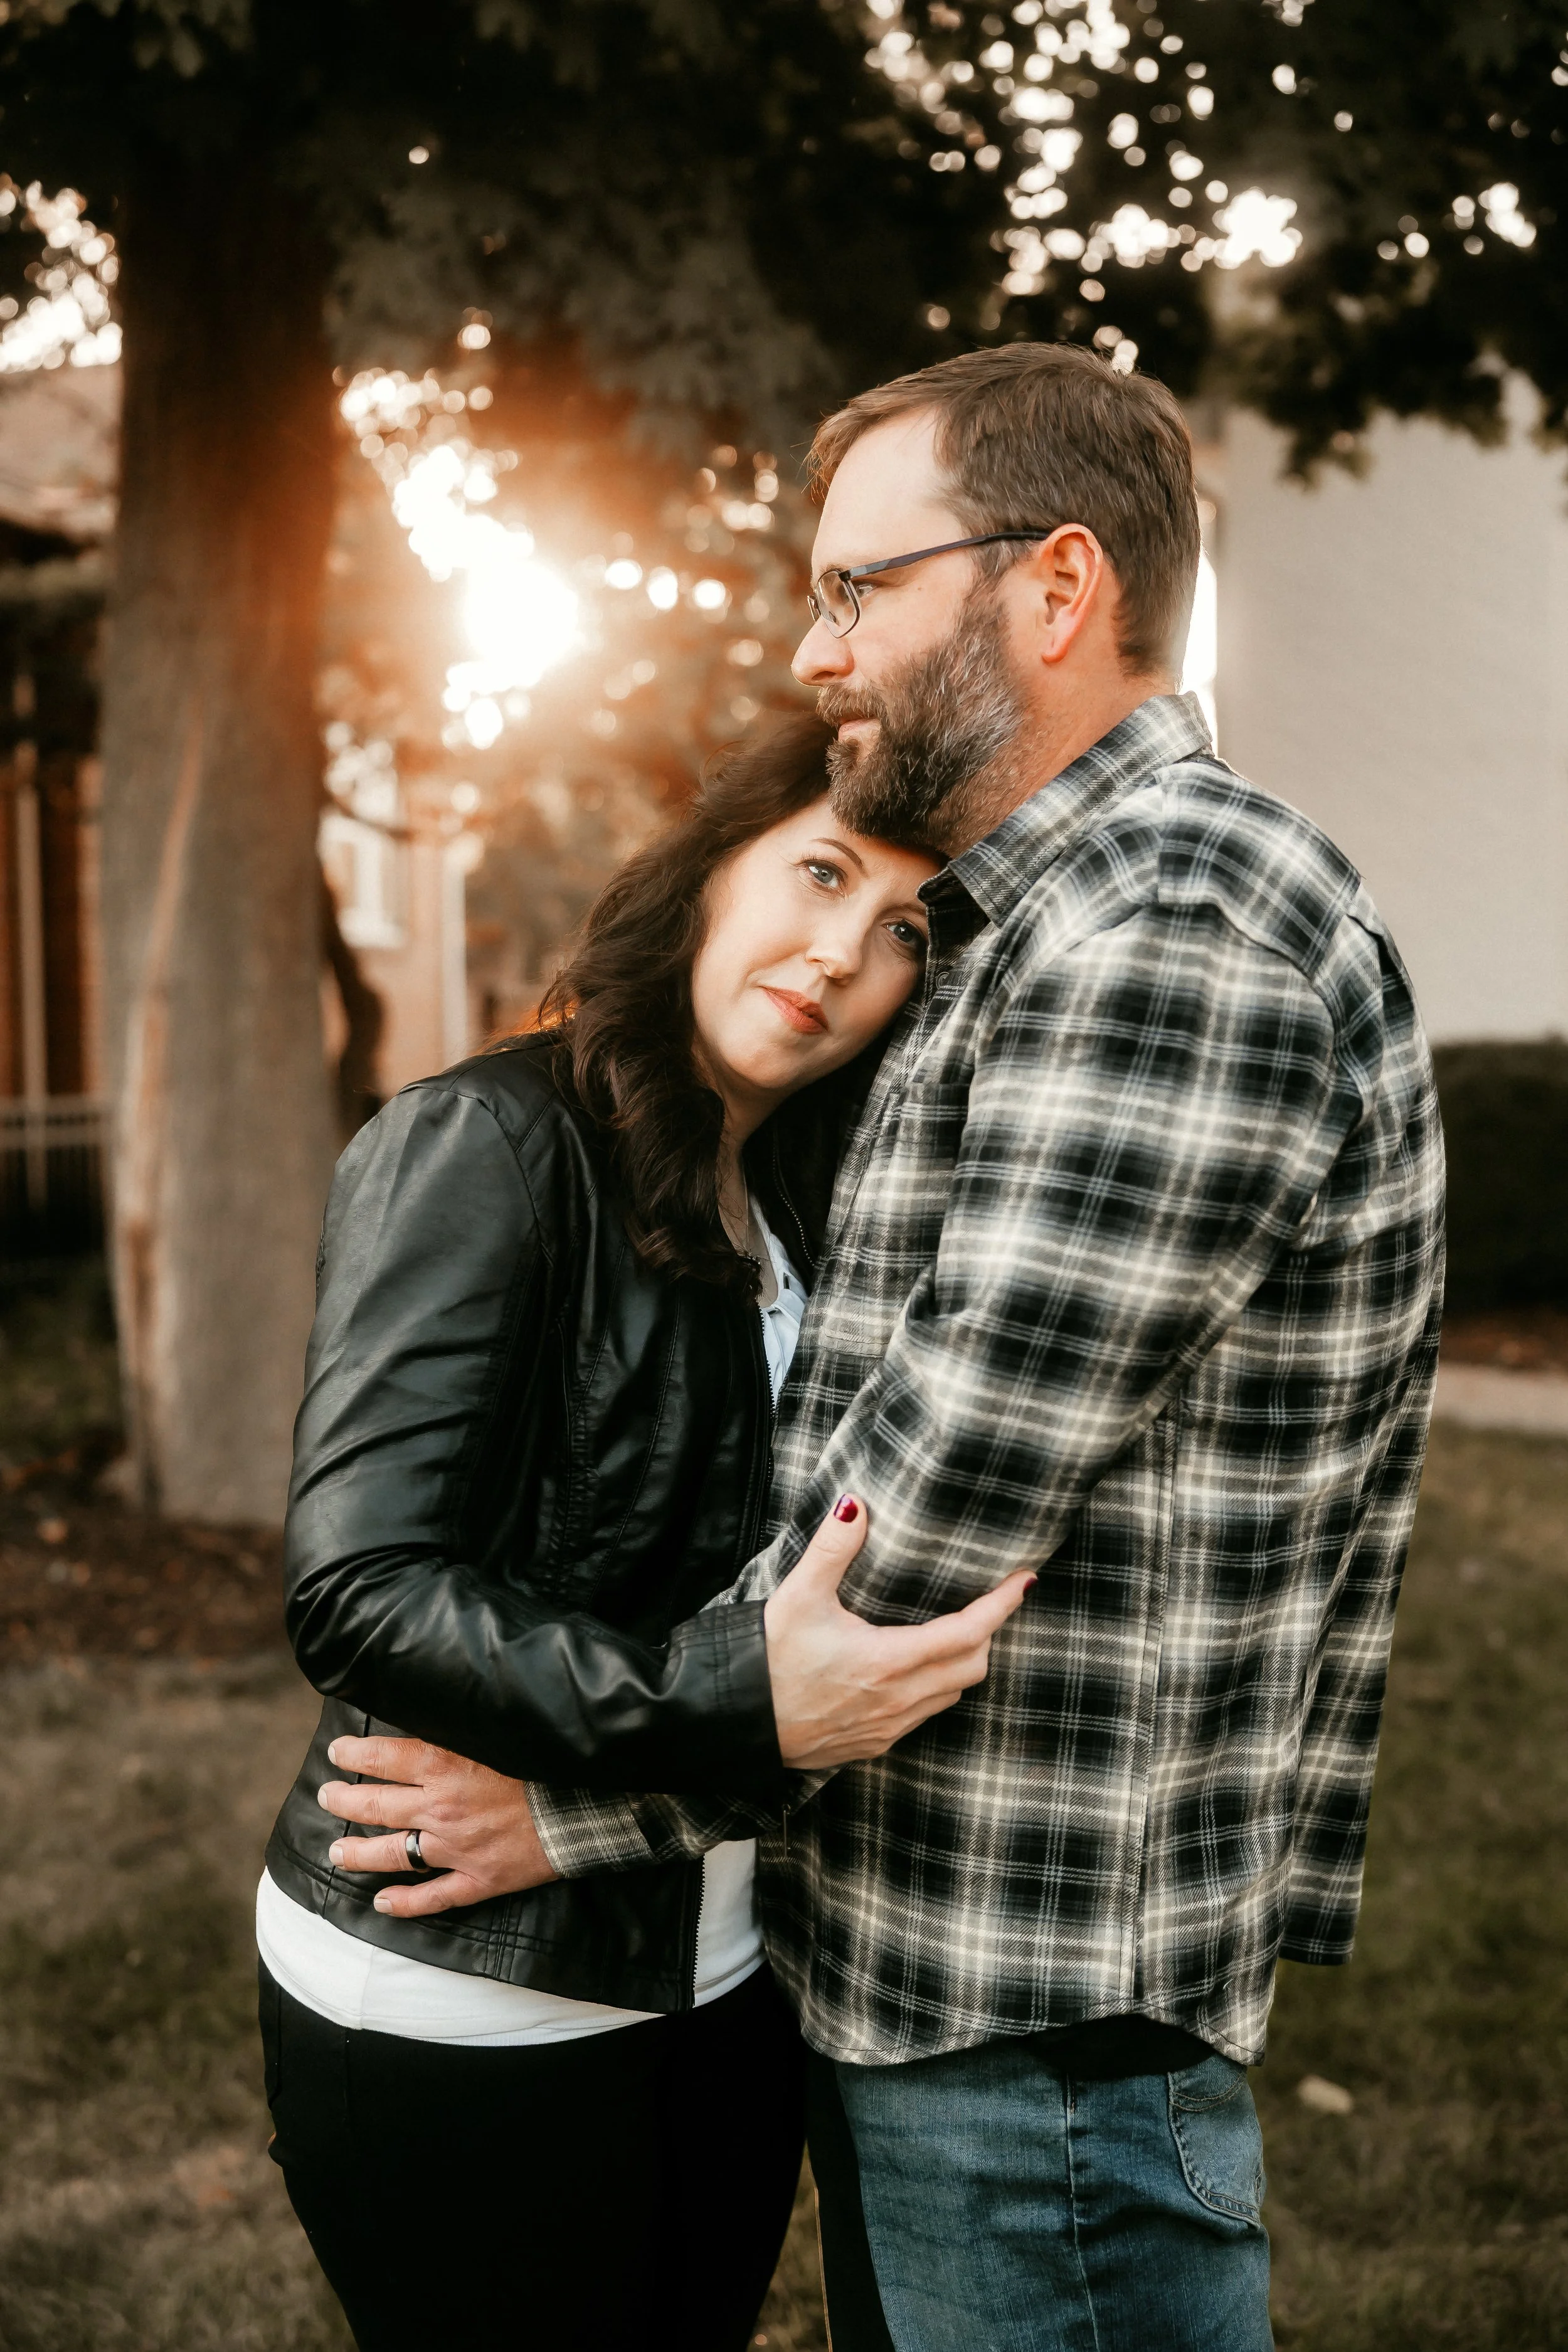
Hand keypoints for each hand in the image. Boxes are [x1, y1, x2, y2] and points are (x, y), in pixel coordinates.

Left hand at [316, 1737, 559, 1918]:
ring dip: (359, 1853)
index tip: (338, 1752)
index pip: (384, 1757)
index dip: (354, 1754)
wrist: (585, 1807)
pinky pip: (432, 1897)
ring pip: (393, 1854)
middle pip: (377, 1805)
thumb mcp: (497, 1731)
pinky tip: (382, 1903)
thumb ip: (458, 1729)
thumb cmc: (546, 1761)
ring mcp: (456, 1849)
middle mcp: (441, 1808)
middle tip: (327, 1795)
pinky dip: (404, 1903)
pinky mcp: (478, 1879)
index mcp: (446, 1765)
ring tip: (337, 1851)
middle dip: (345, 1799)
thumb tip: (426, 1717)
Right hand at [764, 1497, 1034, 1770]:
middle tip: (988, 1601)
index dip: (1001, 1606)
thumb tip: (856, 1504)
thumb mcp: (798, 1597)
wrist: (733, 1724)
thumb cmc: (765, 1661)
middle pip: (972, 1667)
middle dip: (987, 1633)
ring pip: (950, 1695)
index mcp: (888, 1661)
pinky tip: (914, 1669)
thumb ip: (832, 1549)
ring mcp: (887, 1728)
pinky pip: (924, 1717)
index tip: (1024, 1581)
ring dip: (963, 1663)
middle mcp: (898, 1701)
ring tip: (956, 1630)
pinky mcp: (872, 1745)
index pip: (967, 1633)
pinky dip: (935, 1689)